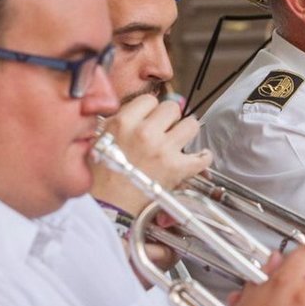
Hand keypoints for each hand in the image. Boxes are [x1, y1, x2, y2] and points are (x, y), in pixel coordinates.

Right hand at [90, 95, 211, 211]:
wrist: (108, 206)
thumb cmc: (102, 176)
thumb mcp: (100, 139)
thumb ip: (119, 121)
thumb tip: (138, 111)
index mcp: (124, 123)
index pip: (150, 100)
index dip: (151, 108)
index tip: (151, 117)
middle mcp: (145, 133)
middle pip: (172, 108)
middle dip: (170, 118)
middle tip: (166, 128)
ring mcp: (163, 150)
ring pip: (191, 125)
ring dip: (187, 131)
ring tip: (182, 138)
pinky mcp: (177, 169)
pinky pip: (202, 157)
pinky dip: (203, 158)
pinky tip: (200, 157)